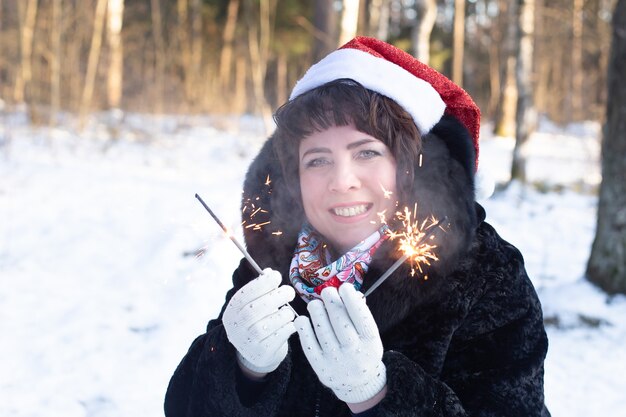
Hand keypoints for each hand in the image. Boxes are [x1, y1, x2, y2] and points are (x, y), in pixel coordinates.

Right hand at [223, 268, 295, 373]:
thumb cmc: (257, 321)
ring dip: (284, 313)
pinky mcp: (262, 353)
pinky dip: (288, 327)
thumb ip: (260, 289)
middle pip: (256, 309)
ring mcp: (248, 342)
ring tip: (288, 312)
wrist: (256, 353)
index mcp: (232, 311)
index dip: (262, 284)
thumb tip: (269, 273)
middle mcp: (236, 327)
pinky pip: (279, 336)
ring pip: (269, 324)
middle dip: (276, 297)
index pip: (245, 295)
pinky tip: (289, 324)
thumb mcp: (254, 304)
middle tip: (289, 292)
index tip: (277, 276)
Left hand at [295, 284, 385, 403]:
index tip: (344, 287)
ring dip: (317, 313)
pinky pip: (309, 345)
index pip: (361, 318)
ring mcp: (337, 361)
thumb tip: (348, 291)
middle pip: (341, 322)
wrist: (357, 384)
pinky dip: (304, 329)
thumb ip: (360, 314)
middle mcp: (355, 353)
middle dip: (332, 302)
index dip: (352, 300)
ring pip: (323, 331)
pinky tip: (302, 319)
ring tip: (314, 304)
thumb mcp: (369, 334)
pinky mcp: (320, 368)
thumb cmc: (362, 349)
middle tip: (326, 291)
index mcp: (371, 343)